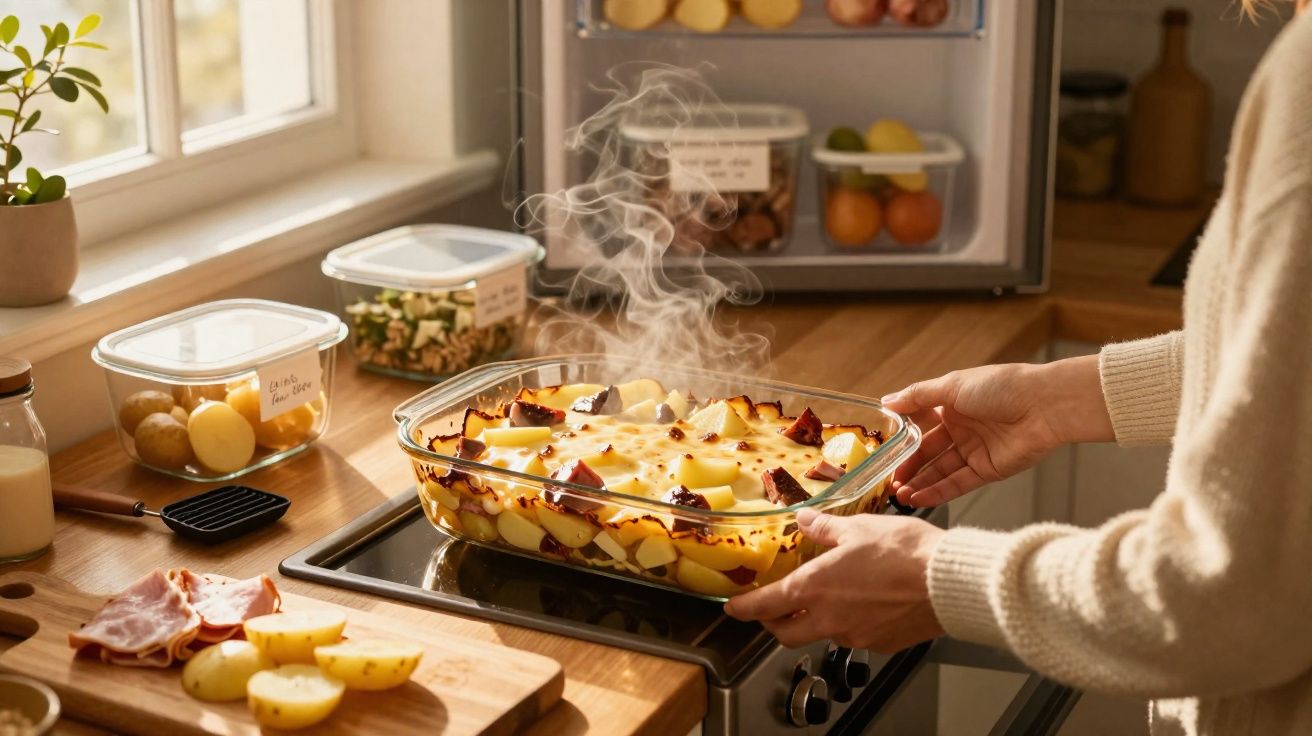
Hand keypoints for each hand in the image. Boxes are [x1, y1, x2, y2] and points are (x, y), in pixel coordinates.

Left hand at [723, 508, 944, 652]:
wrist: (948, 582)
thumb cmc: (906, 552)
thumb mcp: (859, 528)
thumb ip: (825, 528)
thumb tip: (805, 520)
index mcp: (816, 587)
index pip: (766, 605)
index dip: (744, 608)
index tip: (733, 608)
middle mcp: (829, 618)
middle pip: (786, 633)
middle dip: (773, 624)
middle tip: (772, 610)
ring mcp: (855, 636)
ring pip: (822, 634)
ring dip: (817, 620)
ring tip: (831, 595)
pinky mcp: (881, 644)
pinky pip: (855, 636)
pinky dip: (851, 622)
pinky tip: (866, 603)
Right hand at [880, 356, 1112, 507]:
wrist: (1044, 406)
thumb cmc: (1002, 387)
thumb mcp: (952, 385)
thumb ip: (917, 396)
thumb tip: (886, 401)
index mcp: (952, 405)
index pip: (920, 426)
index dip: (902, 440)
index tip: (882, 453)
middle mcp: (962, 429)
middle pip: (928, 452)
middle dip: (908, 468)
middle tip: (887, 481)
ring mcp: (974, 451)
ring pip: (940, 471)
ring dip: (919, 483)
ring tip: (898, 495)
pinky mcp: (988, 470)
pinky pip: (957, 484)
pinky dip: (937, 491)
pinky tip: (918, 497)